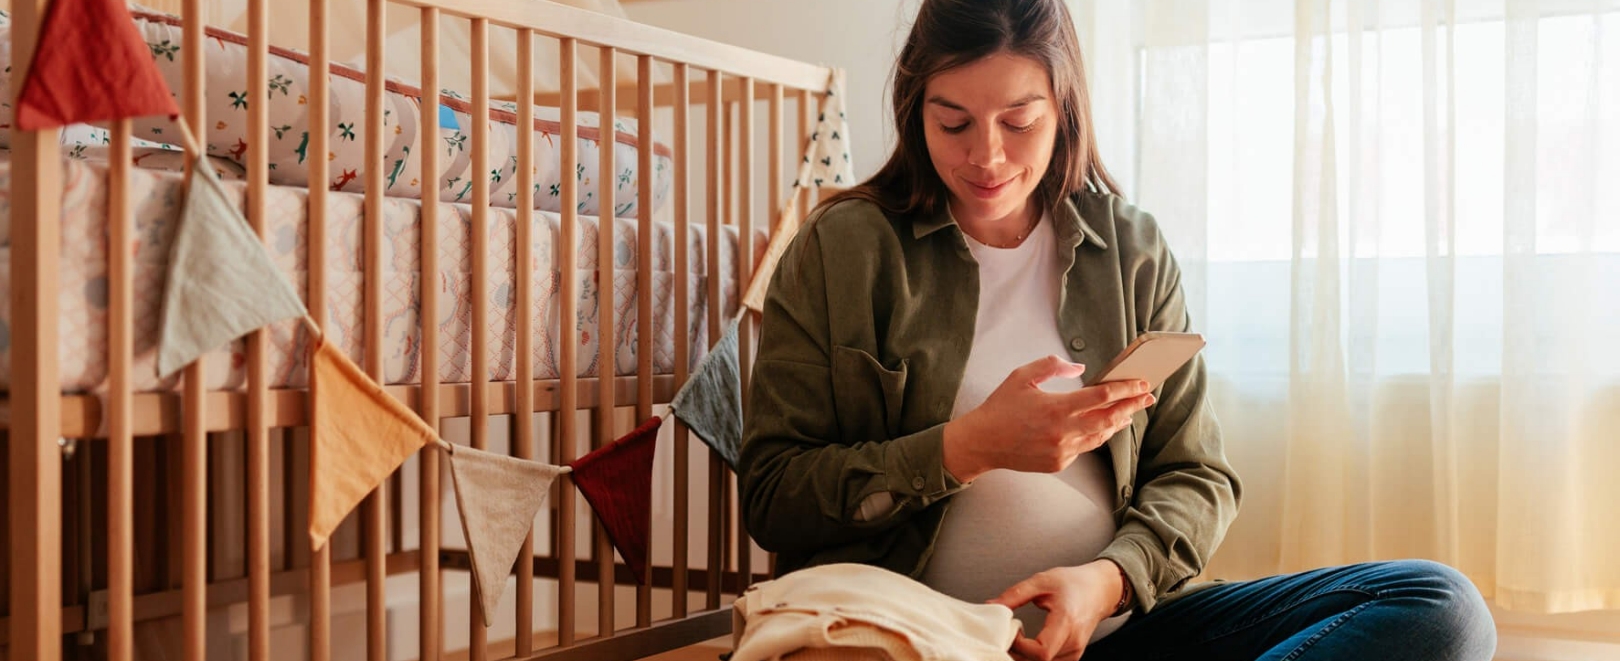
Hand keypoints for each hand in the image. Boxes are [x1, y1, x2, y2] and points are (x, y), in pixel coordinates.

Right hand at [944, 355, 1154, 481]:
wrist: (981, 443)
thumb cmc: (1000, 407)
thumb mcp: (1022, 376)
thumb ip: (1052, 366)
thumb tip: (1079, 368)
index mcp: (1056, 407)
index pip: (1102, 396)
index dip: (1126, 389)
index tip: (1141, 383)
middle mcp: (1063, 432)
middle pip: (1110, 418)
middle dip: (1132, 406)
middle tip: (1147, 397)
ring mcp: (1062, 451)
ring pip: (1101, 436)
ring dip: (1117, 423)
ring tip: (1129, 412)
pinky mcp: (1059, 463)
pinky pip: (1084, 447)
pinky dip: (1095, 435)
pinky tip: (1101, 427)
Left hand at [990, 560, 1124, 660]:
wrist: (1100, 590)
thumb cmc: (1074, 583)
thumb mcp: (1042, 580)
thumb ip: (1015, 594)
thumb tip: (991, 605)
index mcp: (1066, 621)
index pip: (1041, 652)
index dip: (1020, 646)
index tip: (1013, 630)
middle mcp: (1073, 641)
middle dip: (1017, 654)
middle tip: (1006, 637)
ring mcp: (1075, 652)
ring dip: (1024, 658)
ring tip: (1016, 639)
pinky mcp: (1073, 656)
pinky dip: (1034, 659)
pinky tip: (1027, 646)